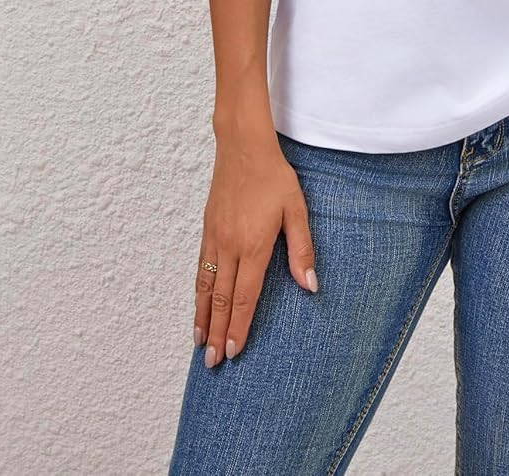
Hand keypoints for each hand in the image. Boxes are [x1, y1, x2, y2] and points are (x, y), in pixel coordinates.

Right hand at [195, 135, 317, 368]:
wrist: (243, 146)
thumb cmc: (274, 176)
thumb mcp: (296, 209)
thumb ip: (302, 249)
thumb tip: (310, 285)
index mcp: (254, 244)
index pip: (245, 296)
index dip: (239, 326)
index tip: (234, 351)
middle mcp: (230, 246)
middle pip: (222, 299)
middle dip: (217, 333)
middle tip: (212, 363)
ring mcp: (215, 238)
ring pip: (206, 287)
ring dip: (202, 318)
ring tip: (199, 343)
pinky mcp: (207, 229)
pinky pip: (200, 268)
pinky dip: (198, 293)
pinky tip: (199, 305)